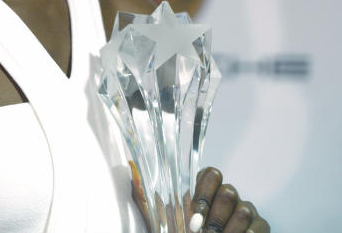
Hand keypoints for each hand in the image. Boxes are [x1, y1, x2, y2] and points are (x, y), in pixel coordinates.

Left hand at [130, 165, 269, 231]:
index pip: (211, 174)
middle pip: (228, 192)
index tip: (194, 214)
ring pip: (245, 209)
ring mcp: (244, 210)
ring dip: (229, 229)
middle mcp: (226, 196)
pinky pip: (261, 226)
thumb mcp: (159, 216)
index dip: (204, 192)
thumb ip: (145, 193)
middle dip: (215, 217)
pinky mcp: (259, 227)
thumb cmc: (175, 231)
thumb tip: (131, 165)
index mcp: (202, 189)